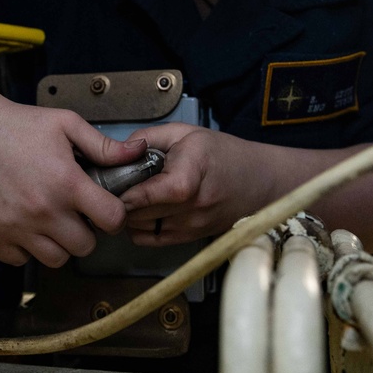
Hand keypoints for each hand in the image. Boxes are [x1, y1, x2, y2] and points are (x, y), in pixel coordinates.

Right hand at [0, 20, 147, 268]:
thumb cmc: (17, 124)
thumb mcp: (65, 124)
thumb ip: (103, 145)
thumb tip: (138, 152)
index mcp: (66, 183)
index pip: (111, 220)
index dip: (114, 214)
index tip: (105, 207)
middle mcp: (43, 211)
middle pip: (85, 247)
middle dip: (87, 232)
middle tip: (76, 213)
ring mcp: (16, 227)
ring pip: (55, 259)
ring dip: (59, 244)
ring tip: (52, 221)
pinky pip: (21, 261)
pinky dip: (27, 249)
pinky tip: (26, 225)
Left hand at [119, 123, 273, 245]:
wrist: (258, 182)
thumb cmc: (223, 154)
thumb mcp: (185, 133)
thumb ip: (148, 138)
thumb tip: (117, 151)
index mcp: (190, 175)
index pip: (148, 194)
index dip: (125, 191)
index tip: (113, 181)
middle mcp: (192, 207)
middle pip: (138, 213)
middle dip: (120, 199)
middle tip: (116, 184)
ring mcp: (191, 228)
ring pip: (140, 228)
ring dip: (129, 214)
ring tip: (133, 194)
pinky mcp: (190, 240)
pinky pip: (151, 240)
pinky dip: (140, 227)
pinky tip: (145, 210)